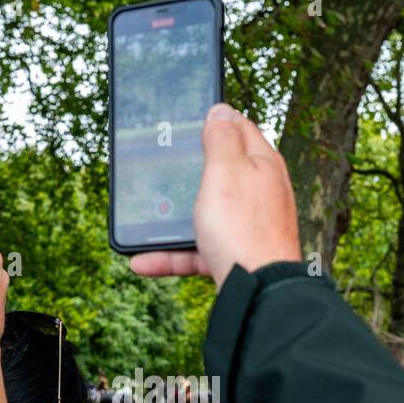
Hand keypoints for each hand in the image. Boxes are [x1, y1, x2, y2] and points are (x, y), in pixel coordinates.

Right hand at [129, 103, 300, 288]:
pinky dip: (171, 255)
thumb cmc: (243, 229)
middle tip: (161, 168)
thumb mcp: (225, 171)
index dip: (215, 120)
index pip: (240, 128)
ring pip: (204, 215)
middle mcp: (259, 193)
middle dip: (188, 172)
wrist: (258, 293)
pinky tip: (143, 261)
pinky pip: (197, 251)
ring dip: (171, 220)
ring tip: (143, 222)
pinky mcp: (236, 256)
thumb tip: (221, 109)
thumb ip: (221, 138)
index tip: (188, 121)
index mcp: (261, 164)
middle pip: (220, 173)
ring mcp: (248, 226)